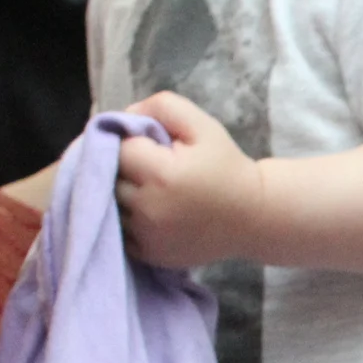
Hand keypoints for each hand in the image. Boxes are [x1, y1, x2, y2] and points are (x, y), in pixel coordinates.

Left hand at [116, 91, 267, 267]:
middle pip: (108, 177)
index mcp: (160, 173)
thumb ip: (161, 107)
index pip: (116, 148)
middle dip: (122, 168)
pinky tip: (149, 212)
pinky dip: (127, 220)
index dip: (129, 142)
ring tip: (148, 189)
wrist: (255, 219)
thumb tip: (124, 116)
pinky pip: (120, 232)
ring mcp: (147, 236)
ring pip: (110, 205)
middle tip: (148, 168)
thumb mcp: (202, 125)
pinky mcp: (149, 255)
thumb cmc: (227, 168)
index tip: (150, 146)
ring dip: (120, 195)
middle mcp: (148, 208)